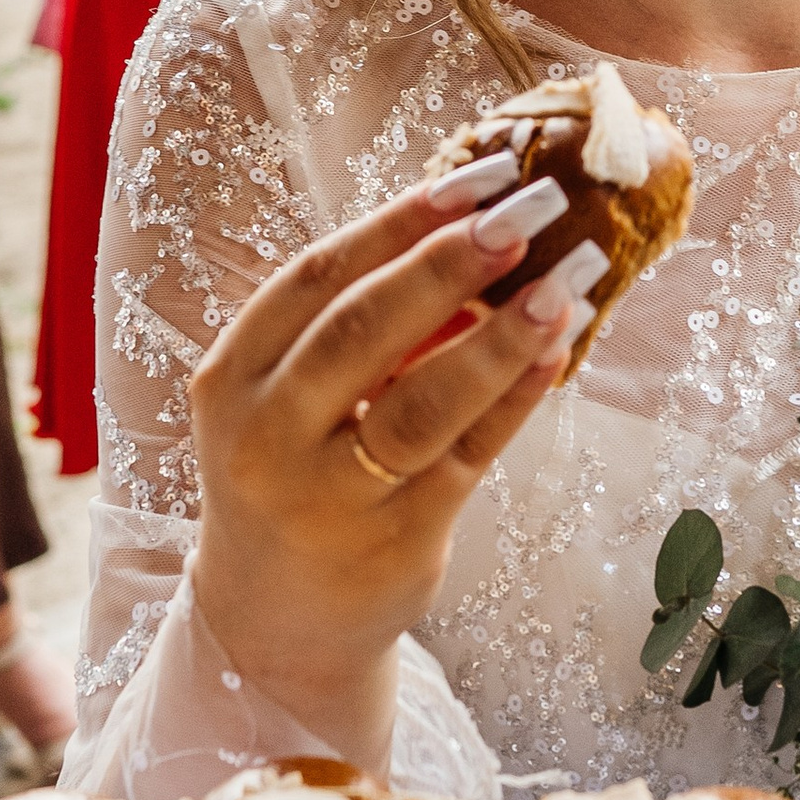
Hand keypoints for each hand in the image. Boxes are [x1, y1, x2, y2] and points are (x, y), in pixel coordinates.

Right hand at [188, 158, 591, 765]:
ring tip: (567, 280)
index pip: (316, 278)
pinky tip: (560, 352)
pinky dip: (515, 399)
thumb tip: (473, 228)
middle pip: (363, 330)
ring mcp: (329, 497)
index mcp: (232, 378)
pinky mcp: (395, 544)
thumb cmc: (294, 474)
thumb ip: (356, 326)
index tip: (478, 177)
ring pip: (422, 402)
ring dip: (501, 335)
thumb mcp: (288, 398)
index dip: (400, 220)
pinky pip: (468, 457)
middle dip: (452, 262)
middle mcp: (267, 436)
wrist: (273, 623)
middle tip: (530, 211)